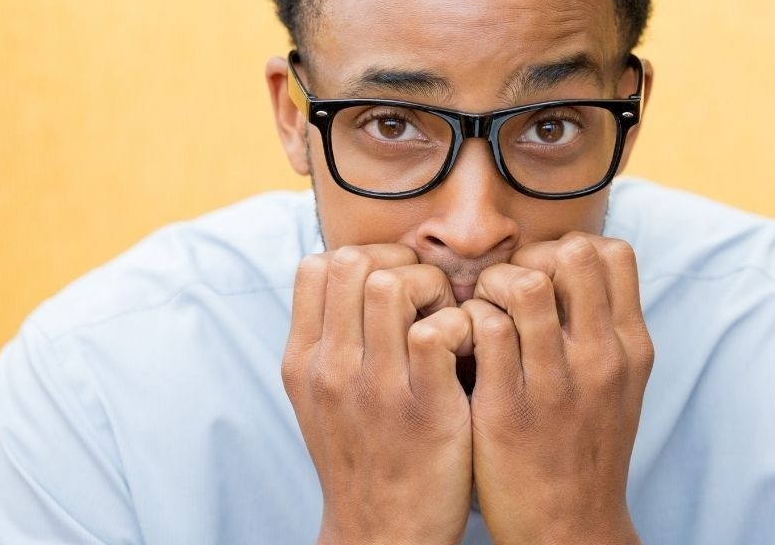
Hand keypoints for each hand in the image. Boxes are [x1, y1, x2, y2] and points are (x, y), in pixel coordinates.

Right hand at [282, 245, 474, 544]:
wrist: (382, 534)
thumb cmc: (364, 457)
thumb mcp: (322, 398)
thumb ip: (332, 339)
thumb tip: (357, 276)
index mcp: (304, 361)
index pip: (317, 265)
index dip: (364, 259)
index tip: (394, 286)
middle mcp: (331, 369)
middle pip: (352, 262)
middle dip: (400, 264)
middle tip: (428, 297)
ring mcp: (376, 390)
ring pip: (392, 286)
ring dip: (432, 288)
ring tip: (449, 320)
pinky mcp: (426, 410)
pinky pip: (438, 331)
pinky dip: (462, 324)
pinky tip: (470, 348)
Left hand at [462, 233, 653, 544]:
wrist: (569, 528)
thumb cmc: (583, 448)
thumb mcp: (617, 384)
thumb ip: (603, 327)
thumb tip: (576, 267)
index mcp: (631, 347)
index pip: (613, 252)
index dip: (568, 249)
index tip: (542, 277)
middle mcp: (601, 358)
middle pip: (574, 254)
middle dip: (531, 256)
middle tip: (505, 289)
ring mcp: (556, 384)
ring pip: (525, 284)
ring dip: (492, 284)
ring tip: (480, 312)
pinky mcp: (507, 410)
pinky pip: (483, 330)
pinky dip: (464, 322)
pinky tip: (459, 343)